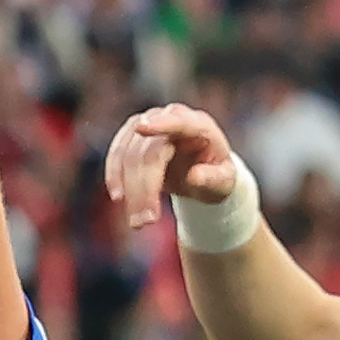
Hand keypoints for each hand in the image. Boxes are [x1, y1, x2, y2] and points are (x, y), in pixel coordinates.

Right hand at [103, 102, 247, 232]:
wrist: (200, 170)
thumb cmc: (216, 174)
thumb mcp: (224, 181)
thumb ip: (213, 178)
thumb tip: (194, 176)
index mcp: (199, 125)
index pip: (178, 122)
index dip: (160, 124)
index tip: (140, 128)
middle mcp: (171, 117)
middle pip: (148, 151)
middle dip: (144, 188)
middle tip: (147, 222)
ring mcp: (149, 122)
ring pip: (128, 154)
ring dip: (129, 190)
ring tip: (137, 222)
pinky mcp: (132, 135)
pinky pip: (117, 155)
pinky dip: (115, 177)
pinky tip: (119, 198)